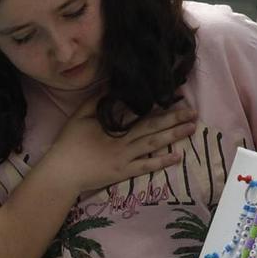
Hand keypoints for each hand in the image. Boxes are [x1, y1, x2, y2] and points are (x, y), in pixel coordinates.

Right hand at [48, 103, 198, 196]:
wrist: (63, 172)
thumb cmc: (69, 142)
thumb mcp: (80, 115)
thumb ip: (97, 100)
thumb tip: (113, 86)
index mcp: (114, 124)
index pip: (141, 110)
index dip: (160, 102)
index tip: (176, 94)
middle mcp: (124, 139)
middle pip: (154, 126)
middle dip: (174, 118)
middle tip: (193, 111)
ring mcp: (126, 157)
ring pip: (154, 143)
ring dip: (174, 135)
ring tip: (192, 127)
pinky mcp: (124, 172)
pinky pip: (146, 166)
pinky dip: (162, 161)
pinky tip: (177, 156)